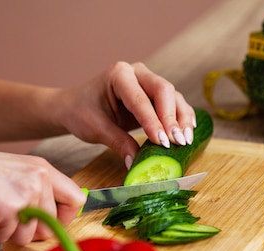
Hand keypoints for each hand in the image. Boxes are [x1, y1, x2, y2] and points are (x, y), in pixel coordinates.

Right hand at [0, 143, 85, 243]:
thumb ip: (35, 191)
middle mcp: (40, 179)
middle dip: (32, 232)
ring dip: (9, 233)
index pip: (76, 198)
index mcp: (43, 169)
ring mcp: (27, 194)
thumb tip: (50, 222)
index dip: (65, 217)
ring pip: (29, 235)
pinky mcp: (10, 210)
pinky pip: (7, 237)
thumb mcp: (15, 174)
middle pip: (52, 224)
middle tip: (11, 222)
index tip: (50, 223)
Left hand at [55, 62, 195, 168]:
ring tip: (185, 141)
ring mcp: (148, 82)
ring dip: (181, 119)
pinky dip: (181, 118)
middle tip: (178, 141)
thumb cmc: (81, 112)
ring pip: (173, 96)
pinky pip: (173, 104)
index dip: (153, 121)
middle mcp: (137, 73)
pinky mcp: (154, 95)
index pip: (140, 99)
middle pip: (163, 90)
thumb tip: (135, 163)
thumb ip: (118, 143)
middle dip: (172, 118)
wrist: (75, 105)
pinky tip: (188, 132)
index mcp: (119, 75)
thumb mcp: (96, 129)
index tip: (163, 142)